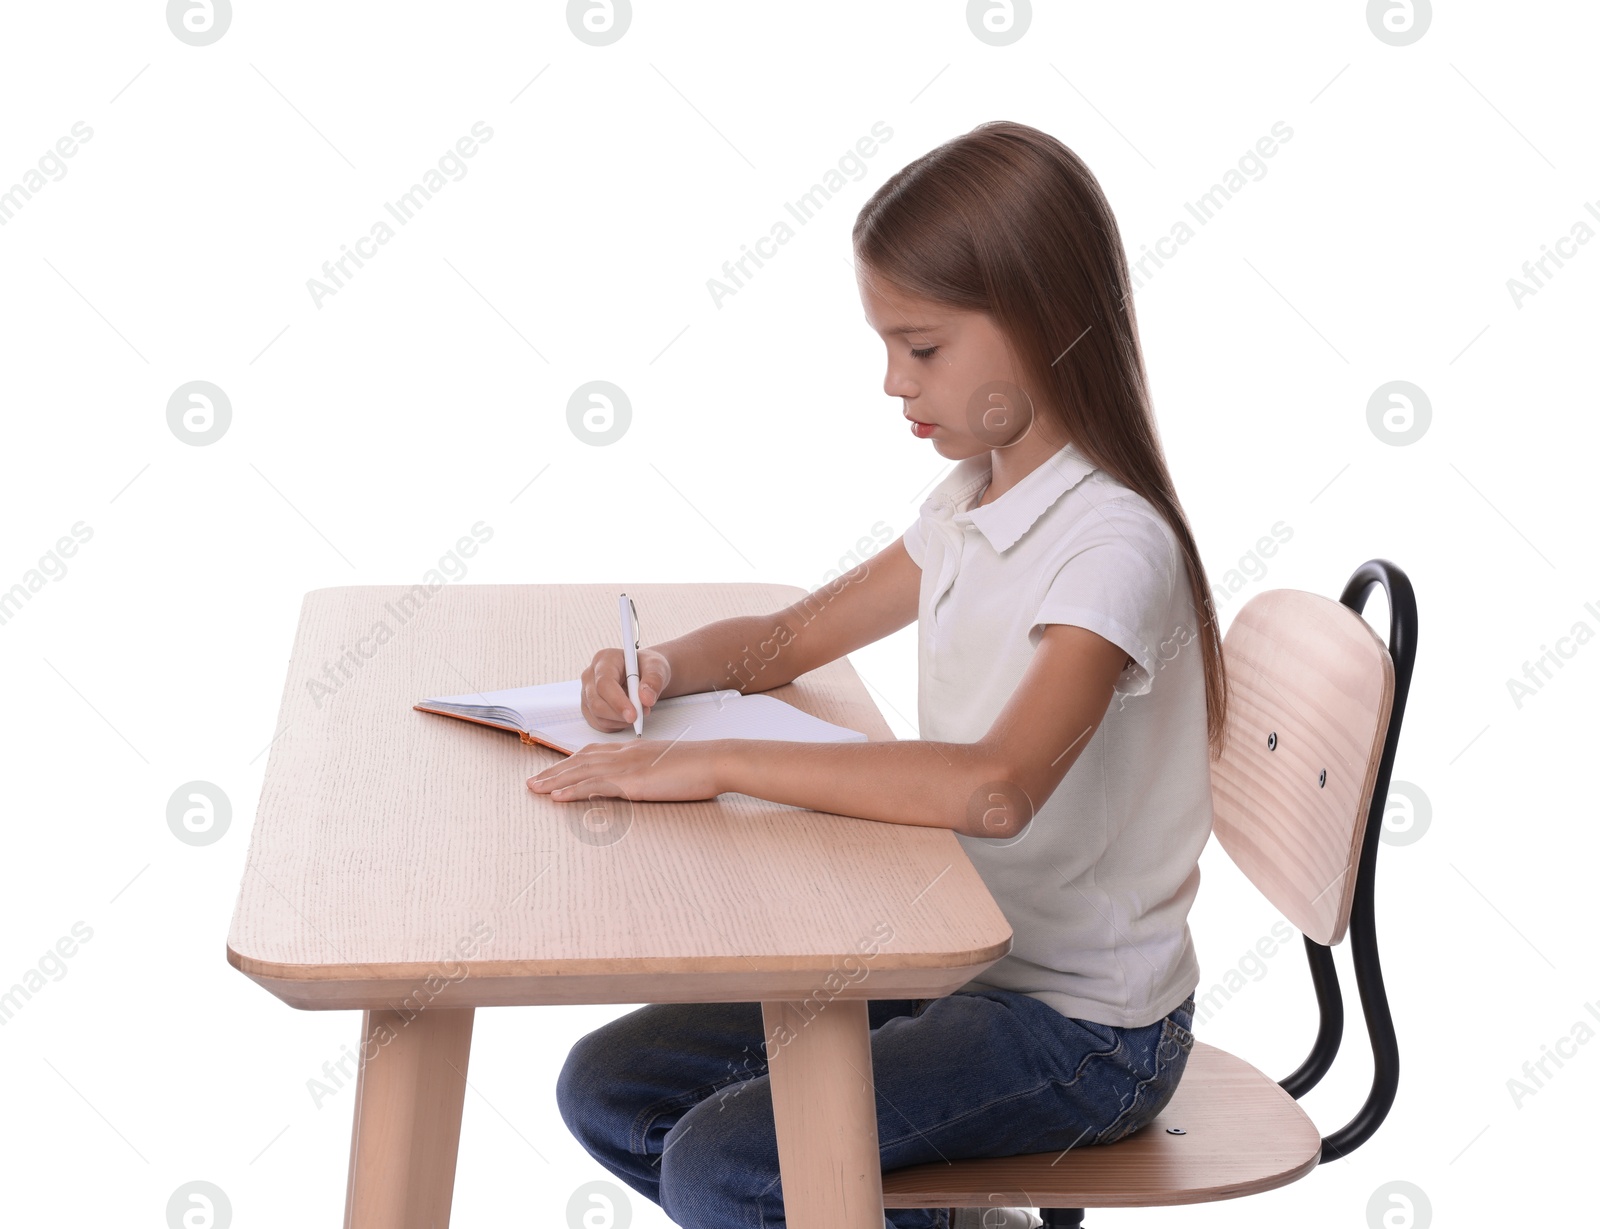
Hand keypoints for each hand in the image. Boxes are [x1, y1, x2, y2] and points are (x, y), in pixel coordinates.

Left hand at [527, 739, 725, 802]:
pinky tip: (557, 797)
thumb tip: (644, 781)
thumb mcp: (669, 765)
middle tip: (533, 782)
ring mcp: (626, 767)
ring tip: (535, 789)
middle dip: (555, 772)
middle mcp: (625, 754)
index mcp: (633, 750)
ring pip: (581, 772)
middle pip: (581, 761)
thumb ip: (651, 771)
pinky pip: (594, 786)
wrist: (715, 760)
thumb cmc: (700, 766)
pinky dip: (573, 791)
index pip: (595, 753)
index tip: (556, 770)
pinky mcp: (631, 781)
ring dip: (555, 781)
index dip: (572, 762)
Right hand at [581, 645, 671, 731]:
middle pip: (596, 702)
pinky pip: (598, 723)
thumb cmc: (647, 667)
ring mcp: (587, 692)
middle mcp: (590, 675)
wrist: (643, 674)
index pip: (604, 683)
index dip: (618, 701)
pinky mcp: (588, 707)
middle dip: (619, 715)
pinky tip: (627, 717)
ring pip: (597, 716)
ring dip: (620, 721)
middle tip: (640, 717)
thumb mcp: (657, 667)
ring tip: (638, 712)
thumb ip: (654, 680)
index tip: (634, 714)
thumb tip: (646, 699)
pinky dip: (615, 725)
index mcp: (604, 659)